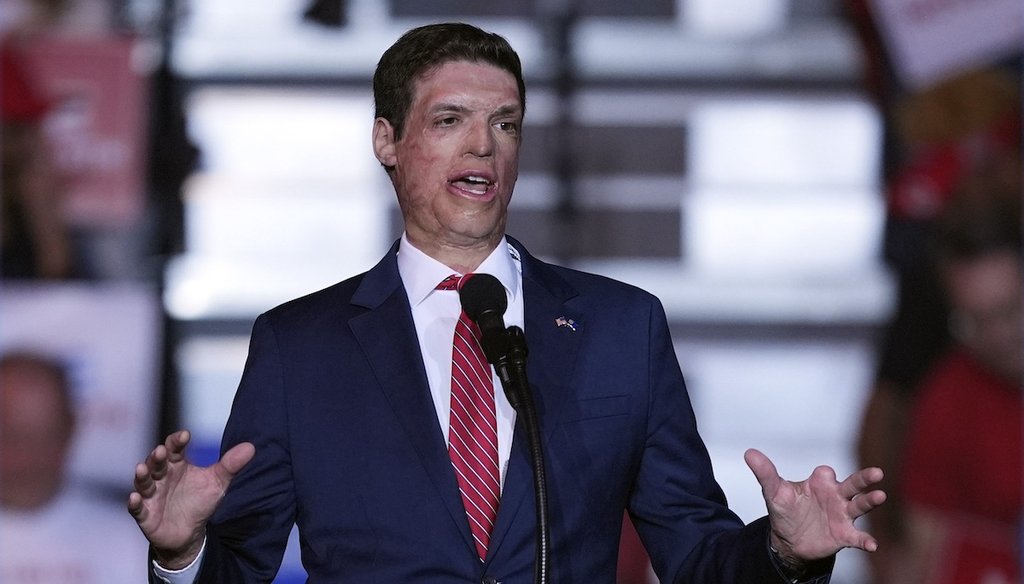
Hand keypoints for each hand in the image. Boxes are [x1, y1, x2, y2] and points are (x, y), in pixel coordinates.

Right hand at [127, 430, 254, 568]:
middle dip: (157, 457)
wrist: (189, 533)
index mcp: (176, 465)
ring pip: (143, 483)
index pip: (175, 449)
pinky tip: (134, 498)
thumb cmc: (199, 501)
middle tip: (161, 451)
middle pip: (157, 463)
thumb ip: (230, 465)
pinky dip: (135, 503)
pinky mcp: (145, 515)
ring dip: (142, 476)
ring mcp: (151, 495)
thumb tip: (251, 447)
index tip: (185, 435)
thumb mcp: (217, 483)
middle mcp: (161, 477)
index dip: (177, 441)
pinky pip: (137, 509)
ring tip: (141, 468)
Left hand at [744, 448, 885, 562]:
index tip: (823, 475)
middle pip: (854, 484)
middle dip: (865, 478)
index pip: (826, 472)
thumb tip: (749, 453)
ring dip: (870, 501)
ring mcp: (842, 515)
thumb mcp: (773, 492)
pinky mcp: (844, 535)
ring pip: (860, 505)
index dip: (825, 474)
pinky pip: (858, 537)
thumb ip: (765, 473)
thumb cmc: (785, 510)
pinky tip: (872, 545)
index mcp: (820, 482)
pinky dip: (866, 540)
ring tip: (881, 496)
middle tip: (877, 472)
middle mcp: (836, 495)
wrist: (789, 539)